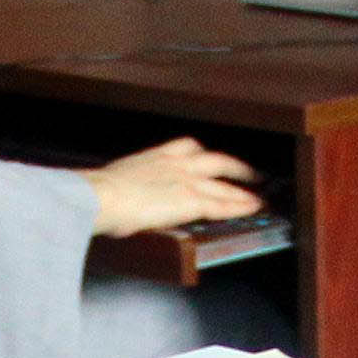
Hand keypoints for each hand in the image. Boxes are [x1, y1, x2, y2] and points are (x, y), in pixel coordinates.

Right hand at [90, 135, 264, 238]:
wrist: (101, 195)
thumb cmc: (99, 193)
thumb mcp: (117, 180)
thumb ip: (130, 186)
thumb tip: (124, 201)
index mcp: (156, 156)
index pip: (188, 148)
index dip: (205, 154)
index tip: (212, 157)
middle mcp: (176, 163)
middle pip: (216, 160)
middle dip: (237, 167)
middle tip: (251, 173)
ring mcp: (186, 180)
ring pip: (225, 183)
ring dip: (244, 190)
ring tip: (258, 196)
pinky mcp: (191, 200)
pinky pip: (223, 203)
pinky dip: (240, 206)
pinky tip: (251, 209)